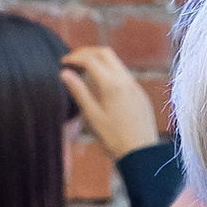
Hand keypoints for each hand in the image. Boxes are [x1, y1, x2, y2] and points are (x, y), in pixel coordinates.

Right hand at [60, 45, 163, 160]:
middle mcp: (126, 80)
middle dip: (87, 52)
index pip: (90, 59)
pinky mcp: (141, 93)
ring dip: (99, 60)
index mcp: (112, 85)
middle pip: (104, 53)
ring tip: (85, 70)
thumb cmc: (115, 139)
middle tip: (73, 60)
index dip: (74, 58)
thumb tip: (64, 73)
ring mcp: (136, 86)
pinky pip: (124, 74)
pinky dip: (110, 70)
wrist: (143, 154)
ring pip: (116, 62)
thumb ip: (79, 92)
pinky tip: (102, 83)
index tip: (64, 63)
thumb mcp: (93, 116)